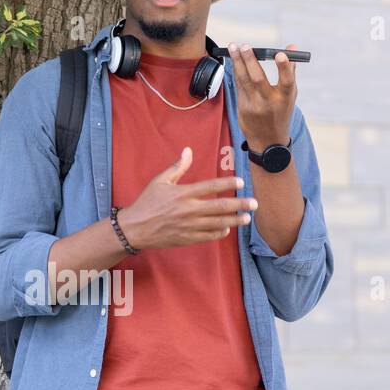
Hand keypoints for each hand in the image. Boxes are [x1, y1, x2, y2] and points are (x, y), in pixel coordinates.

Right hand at [118, 146, 257, 250]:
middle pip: (220, 206)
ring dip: (234, 220)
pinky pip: (208, 236)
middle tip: (254, 203)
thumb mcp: (159, 181)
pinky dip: (219, 232)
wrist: (134, 228)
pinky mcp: (187, 238)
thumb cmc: (146, 202)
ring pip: (218, 223)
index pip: (210, 186)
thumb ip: (177, 167)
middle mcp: (188, 210)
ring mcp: (189, 226)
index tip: (241, 181)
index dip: (227, 183)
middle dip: (239, 204)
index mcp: (183, 193)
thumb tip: (188, 150)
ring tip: (247, 218)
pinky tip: (227, 228)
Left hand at [229, 41, 297, 151]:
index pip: (286, 82)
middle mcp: (269, 102)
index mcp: (285, 98)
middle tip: (245, 45)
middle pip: (258, 79)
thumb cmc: (281, 112)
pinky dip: (236, 71)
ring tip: (233, 47)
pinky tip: (234, 60)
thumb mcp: (290, 95)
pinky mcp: (242, 107)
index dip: (284, 67)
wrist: (268, 141)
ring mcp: (254, 106)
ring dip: (237, 62)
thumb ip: (290, 71)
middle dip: (250, 60)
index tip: (280, 54)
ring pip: (244, 80)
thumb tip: (292, 47)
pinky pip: (239, 85)